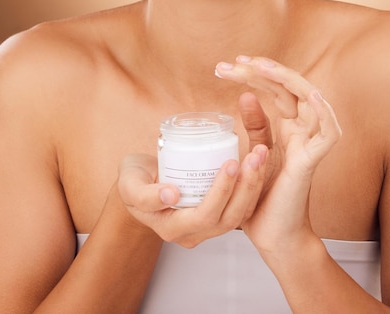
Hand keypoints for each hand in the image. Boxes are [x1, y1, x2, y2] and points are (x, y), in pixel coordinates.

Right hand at [117, 146, 267, 247]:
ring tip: (260, 156)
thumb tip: (170, 196)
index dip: (220, 193)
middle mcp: (192, 233)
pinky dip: (251, 186)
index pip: (204, 215)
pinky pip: (239, 207)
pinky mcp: (216, 214)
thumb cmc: (133, 181)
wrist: (139, 182)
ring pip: (238, 214)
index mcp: (171, 228)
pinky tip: (257, 162)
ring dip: (253, 186)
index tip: (230, 164)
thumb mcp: (129, 185)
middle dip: (244, 187)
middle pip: (228, 218)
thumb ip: (144, 194)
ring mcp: (206, 227)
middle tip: (254, 156)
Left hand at [214, 56, 340, 251]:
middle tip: (234, 62)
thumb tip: (245, 95)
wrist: (272, 235)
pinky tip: (311, 96)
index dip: (255, 72)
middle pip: (290, 87)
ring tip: (261, 67)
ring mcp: (309, 144)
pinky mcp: (312, 163)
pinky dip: (325, 114)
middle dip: (262, 70)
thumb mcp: (254, 153)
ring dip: (288, 80)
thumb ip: (254, 126)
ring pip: (311, 99)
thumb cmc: (263, 197)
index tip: (226, 66)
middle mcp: (302, 129)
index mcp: (288, 126)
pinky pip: (328, 135)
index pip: (276, 87)